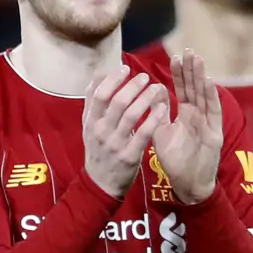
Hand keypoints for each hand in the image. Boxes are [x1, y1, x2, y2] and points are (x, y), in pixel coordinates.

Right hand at [82, 65, 169, 197]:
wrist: (100, 184)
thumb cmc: (98, 150)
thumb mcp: (89, 126)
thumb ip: (93, 101)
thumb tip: (99, 73)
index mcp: (90, 121)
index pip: (99, 94)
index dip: (113, 79)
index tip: (126, 68)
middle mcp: (101, 131)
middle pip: (117, 102)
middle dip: (133, 86)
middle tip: (145, 77)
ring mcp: (115, 143)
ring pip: (132, 115)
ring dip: (145, 98)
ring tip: (156, 88)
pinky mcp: (129, 155)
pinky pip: (143, 133)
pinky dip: (154, 118)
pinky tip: (162, 107)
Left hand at [151, 50, 222, 203]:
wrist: (188, 184)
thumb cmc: (175, 160)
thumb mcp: (162, 132)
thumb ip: (159, 112)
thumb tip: (154, 90)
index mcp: (186, 114)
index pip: (183, 90)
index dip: (180, 74)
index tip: (175, 56)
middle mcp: (199, 116)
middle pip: (196, 88)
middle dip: (192, 70)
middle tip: (189, 49)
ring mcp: (208, 123)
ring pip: (205, 96)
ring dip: (201, 77)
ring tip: (197, 59)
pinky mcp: (214, 133)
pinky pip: (212, 112)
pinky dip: (211, 96)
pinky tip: (208, 81)